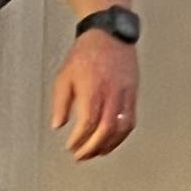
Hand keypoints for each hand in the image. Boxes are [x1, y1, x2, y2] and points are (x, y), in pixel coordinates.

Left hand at [51, 30, 138, 161]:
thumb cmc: (85, 53)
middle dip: (93, 148)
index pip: (88, 123)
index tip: (71, 146)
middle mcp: (111, 93)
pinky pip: (130, 120)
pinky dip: (121, 136)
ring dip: (108, 145)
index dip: (79, 140)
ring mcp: (125, 93)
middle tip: (82, 156)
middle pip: (106, 129)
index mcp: (93, 89)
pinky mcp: (133, 94)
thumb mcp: (64, 77)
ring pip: (121, 128)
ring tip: (95, 152)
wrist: (109, 34)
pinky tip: (110, 141)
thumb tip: (58, 125)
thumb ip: (61, 104)